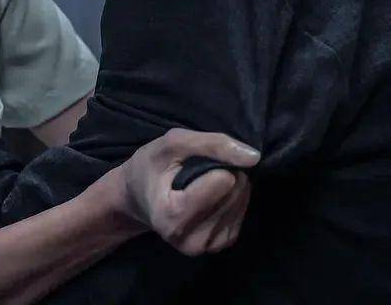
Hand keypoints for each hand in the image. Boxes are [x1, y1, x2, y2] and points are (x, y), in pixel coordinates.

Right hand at [112, 129, 259, 255]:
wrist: (136, 198)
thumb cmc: (150, 168)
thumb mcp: (172, 144)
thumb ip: (212, 145)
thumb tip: (254, 157)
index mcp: (172, 217)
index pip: (223, 182)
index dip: (214, 164)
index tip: (193, 163)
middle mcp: (190, 240)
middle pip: (235, 192)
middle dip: (224, 174)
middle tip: (198, 173)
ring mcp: (206, 247)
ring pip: (242, 202)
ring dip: (231, 186)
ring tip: (204, 182)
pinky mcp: (219, 246)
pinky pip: (242, 214)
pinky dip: (232, 199)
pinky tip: (213, 195)